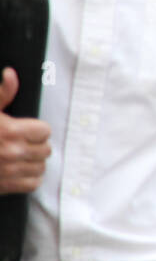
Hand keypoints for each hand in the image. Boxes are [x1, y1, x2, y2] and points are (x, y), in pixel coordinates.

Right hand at [0, 67, 51, 194]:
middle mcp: (13, 152)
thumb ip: (1, 93)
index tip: (26, 128)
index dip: (36, 128)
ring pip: (41, 167)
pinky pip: (32, 184)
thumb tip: (10, 74)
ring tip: (21, 155)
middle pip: (46, 149)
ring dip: (33, 161)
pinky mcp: (5, 186)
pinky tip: (20, 169)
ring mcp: (10, 171)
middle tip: (22, 141)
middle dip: (36, 144)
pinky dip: (30, 178)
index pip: (45, 131)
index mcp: (10, 131)